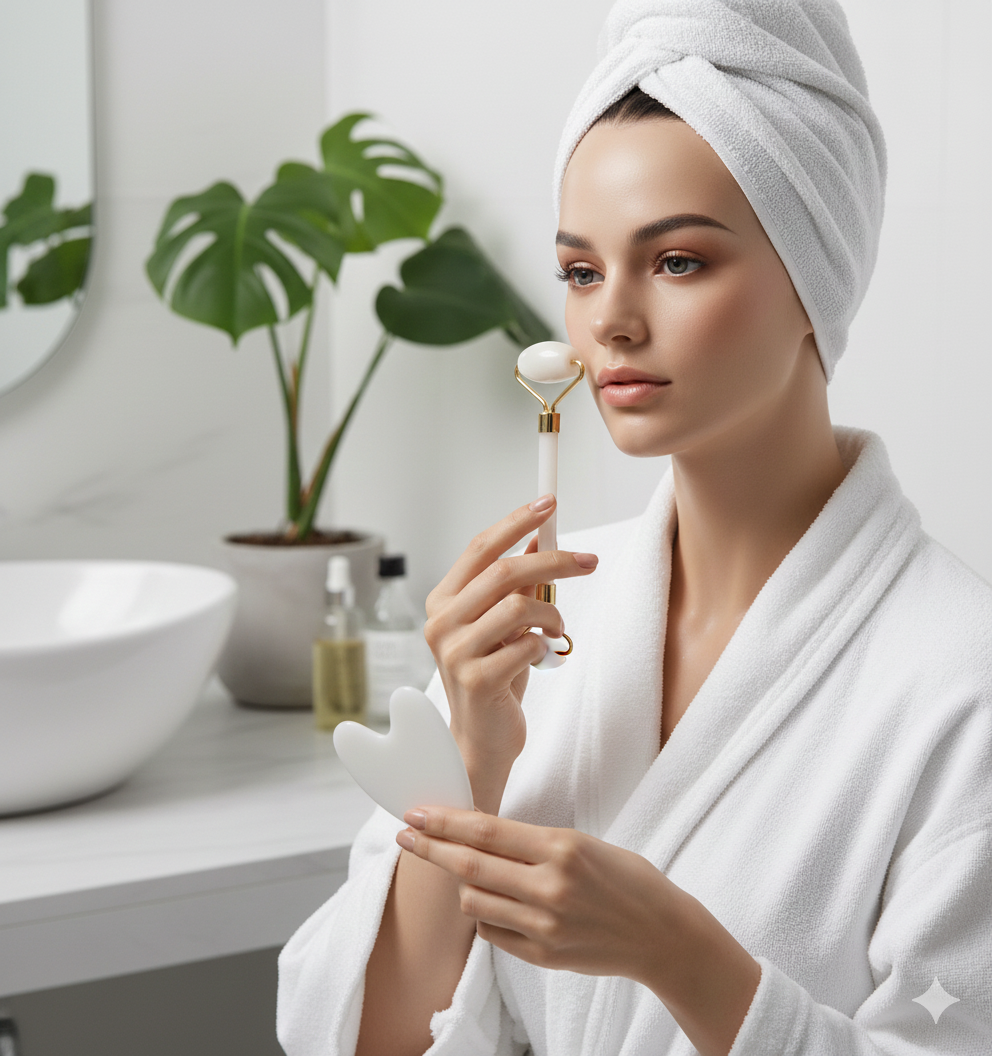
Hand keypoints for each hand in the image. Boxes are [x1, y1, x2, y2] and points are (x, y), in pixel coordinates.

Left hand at [395, 807, 680, 983]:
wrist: (662, 934)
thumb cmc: (625, 879)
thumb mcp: (583, 843)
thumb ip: (532, 842)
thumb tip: (478, 834)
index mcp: (562, 848)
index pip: (487, 831)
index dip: (445, 821)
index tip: (417, 813)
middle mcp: (550, 886)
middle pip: (470, 865)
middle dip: (430, 848)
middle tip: (405, 835)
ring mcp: (545, 925)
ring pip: (474, 902)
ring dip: (460, 884)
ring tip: (464, 872)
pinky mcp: (543, 955)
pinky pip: (492, 932)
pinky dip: (484, 914)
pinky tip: (493, 902)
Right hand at [424, 497, 597, 810]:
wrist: (482, 739)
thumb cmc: (495, 677)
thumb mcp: (504, 624)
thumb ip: (515, 583)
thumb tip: (539, 537)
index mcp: (444, 601)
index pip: (481, 547)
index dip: (517, 522)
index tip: (549, 504)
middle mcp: (442, 622)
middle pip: (505, 571)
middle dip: (555, 561)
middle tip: (589, 561)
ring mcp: (455, 652)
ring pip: (521, 606)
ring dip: (553, 615)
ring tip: (556, 631)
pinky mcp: (476, 679)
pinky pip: (528, 644)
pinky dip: (546, 647)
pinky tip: (543, 658)